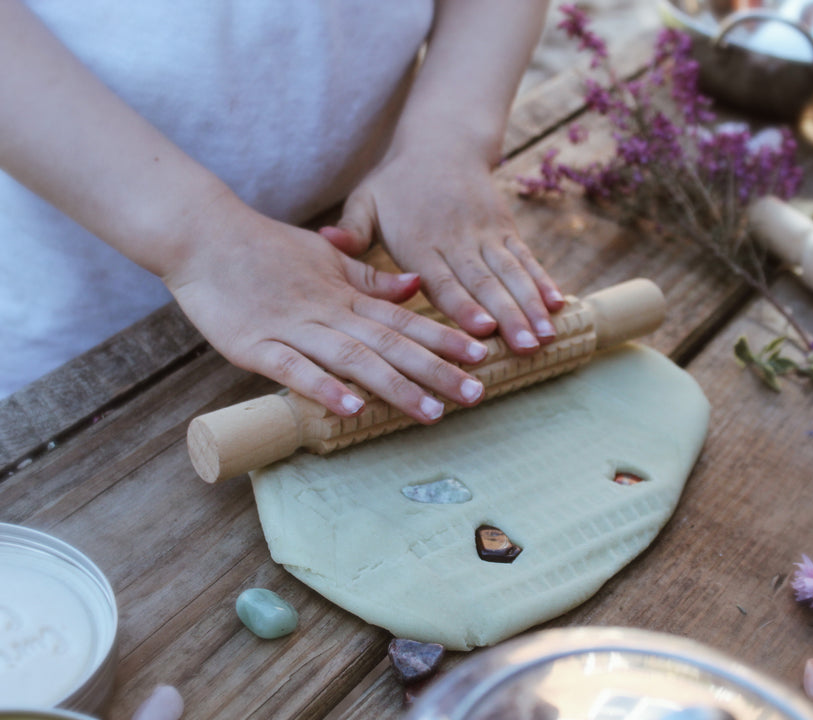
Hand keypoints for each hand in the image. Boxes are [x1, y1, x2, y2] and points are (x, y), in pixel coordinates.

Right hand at [162, 197, 488, 420]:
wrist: (202, 234)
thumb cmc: (264, 248)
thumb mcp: (327, 256)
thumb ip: (371, 278)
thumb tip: (417, 287)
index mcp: (345, 294)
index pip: (404, 320)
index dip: (444, 338)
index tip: (481, 355)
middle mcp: (328, 312)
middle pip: (391, 344)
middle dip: (436, 370)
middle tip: (476, 393)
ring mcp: (292, 328)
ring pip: (353, 359)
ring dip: (395, 386)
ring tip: (431, 412)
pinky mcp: (254, 346)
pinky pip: (294, 370)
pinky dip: (323, 389)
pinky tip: (351, 409)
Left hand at [320, 135, 564, 353]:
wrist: (442, 142)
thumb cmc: (395, 182)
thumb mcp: (366, 199)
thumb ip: (352, 227)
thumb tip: (327, 241)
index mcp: (420, 241)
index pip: (444, 280)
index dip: (464, 306)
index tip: (483, 330)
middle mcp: (458, 239)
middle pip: (486, 283)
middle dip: (509, 317)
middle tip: (526, 347)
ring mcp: (486, 234)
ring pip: (512, 274)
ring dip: (532, 306)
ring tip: (548, 335)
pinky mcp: (505, 230)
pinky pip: (526, 259)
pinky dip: (543, 281)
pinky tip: (560, 305)